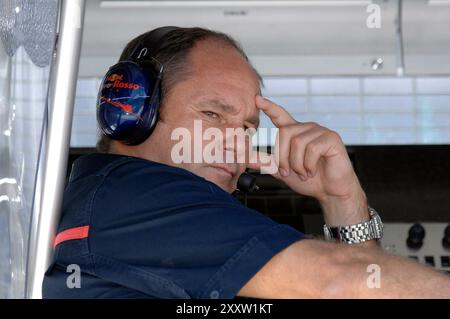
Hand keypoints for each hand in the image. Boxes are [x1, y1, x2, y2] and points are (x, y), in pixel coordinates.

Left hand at [248, 96, 367, 224]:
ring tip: (303, 173)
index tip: (257, 99)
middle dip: (282, 157)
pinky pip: (312, 148)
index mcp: (295, 133)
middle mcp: (307, 128)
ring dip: (296, 164)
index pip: (280, 115)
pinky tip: (312, 171)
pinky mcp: (331, 138)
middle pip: (284, 133)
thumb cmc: (309, 180)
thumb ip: (268, 163)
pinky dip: (308, 164)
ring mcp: (320, 131)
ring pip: (297, 142)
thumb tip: (248, 159)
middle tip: (289, 172)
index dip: (269, 107)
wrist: (330, 191)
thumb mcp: (283, 172)